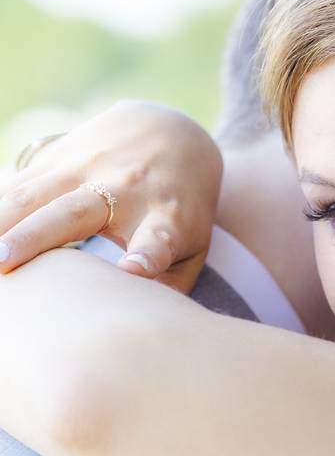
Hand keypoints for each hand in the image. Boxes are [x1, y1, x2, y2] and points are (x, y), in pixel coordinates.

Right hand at [0, 100, 223, 292]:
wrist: (173, 133)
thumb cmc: (181, 208)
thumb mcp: (193, 243)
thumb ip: (172, 284)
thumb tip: (142, 323)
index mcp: (165, 216)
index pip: (157, 238)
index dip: (146, 256)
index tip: (134, 270)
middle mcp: (125, 190)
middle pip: (75, 213)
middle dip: (37, 236)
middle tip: (3, 263)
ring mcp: (89, 168)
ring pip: (35, 193)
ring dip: (1, 219)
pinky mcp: (59, 156)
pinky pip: (19, 181)